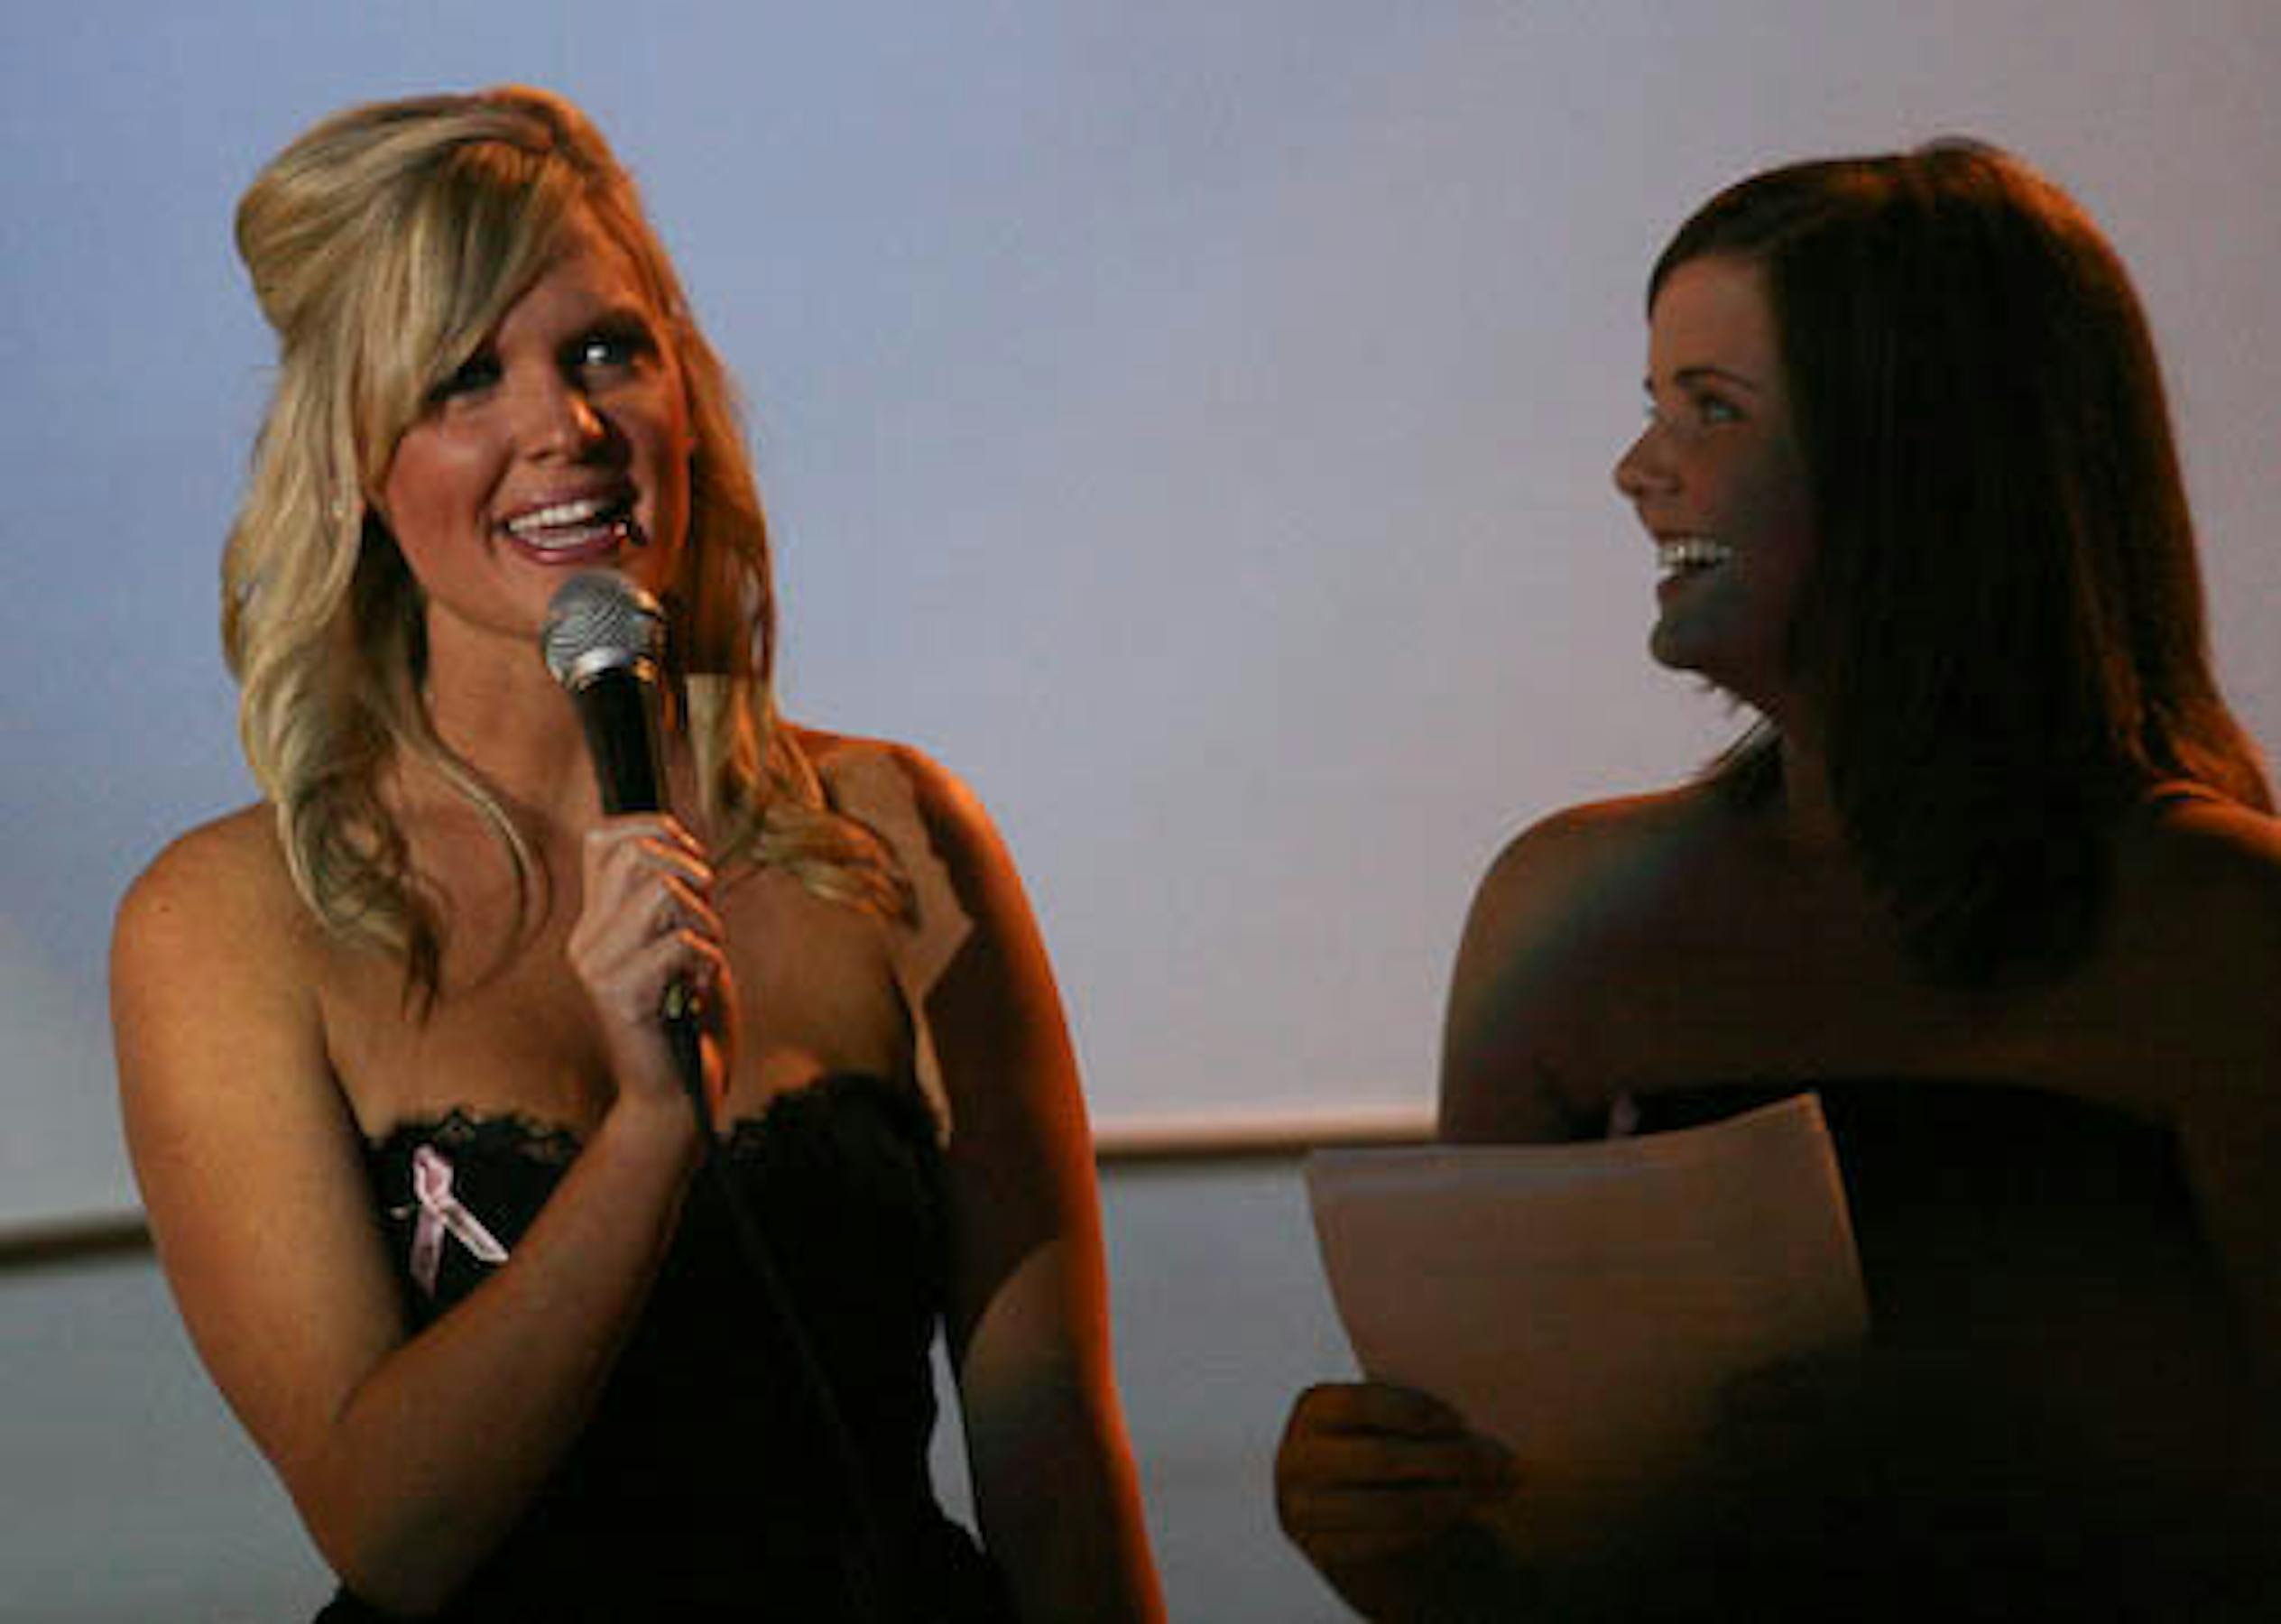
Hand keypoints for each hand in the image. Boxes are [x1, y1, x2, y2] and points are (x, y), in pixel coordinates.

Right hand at [565, 814, 733, 1116]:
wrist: (677, 1097)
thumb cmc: (690, 1018)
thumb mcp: (684, 941)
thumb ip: (675, 897)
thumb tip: (679, 841)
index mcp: (595, 922)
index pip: (603, 839)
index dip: (657, 831)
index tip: (694, 863)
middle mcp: (586, 939)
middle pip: (638, 855)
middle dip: (693, 874)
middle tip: (708, 920)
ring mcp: (597, 967)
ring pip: (661, 893)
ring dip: (707, 922)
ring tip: (706, 961)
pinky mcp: (619, 996)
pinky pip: (680, 943)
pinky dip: (710, 962)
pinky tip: (699, 992)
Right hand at [1275, 1382, 1517, 1612]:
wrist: (1359, 1519)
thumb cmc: (1384, 1451)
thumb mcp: (1387, 1421)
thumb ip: (1416, 1416)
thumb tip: (1478, 1428)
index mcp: (1312, 1411)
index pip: (1361, 1403)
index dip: (1415, 1410)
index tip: (1462, 1420)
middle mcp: (1296, 1459)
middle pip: (1382, 1457)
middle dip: (1450, 1459)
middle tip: (1503, 1462)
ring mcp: (1304, 1510)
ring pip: (1390, 1506)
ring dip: (1452, 1498)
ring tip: (1495, 1491)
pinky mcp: (1325, 1552)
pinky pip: (1389, 1541)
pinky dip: (1433, 1528)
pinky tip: (1462, 1515)